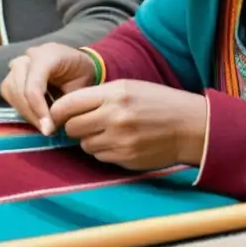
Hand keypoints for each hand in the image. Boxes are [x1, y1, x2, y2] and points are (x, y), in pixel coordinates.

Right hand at [0, 42, 97, 134]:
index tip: (48, 129)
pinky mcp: (13, 72)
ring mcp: (19, 62)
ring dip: (25, 112)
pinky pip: (9, 93)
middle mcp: (29, 56)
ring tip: (43, 123)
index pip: (33, 86)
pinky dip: (21, 107)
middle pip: (18, 89)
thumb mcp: (82, 88)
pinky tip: (36, 114)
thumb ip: (66, 104)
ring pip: (10, 91)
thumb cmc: (82, 74)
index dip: (38, 110)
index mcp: (48, 55)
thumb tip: (51, 124)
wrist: (78, 63)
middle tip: (47, 130)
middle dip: (32, 114)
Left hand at [50, 80, 207, 171]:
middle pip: (72, 128)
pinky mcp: (126, 159)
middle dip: (74, 126)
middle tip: (87, 123)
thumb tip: (63, 110)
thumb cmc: (157, 102)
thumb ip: (97, 96)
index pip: (67, 105)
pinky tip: (120, 142)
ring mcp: (120, 141)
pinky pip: (100, 157)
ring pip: (84, 145)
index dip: (57, 111)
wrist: (190, 126)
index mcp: (114, 94)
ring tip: (109, 131)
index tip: (56, 114)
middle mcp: (115, 118)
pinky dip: (104, 151)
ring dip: (90, 140)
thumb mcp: (128, 87)